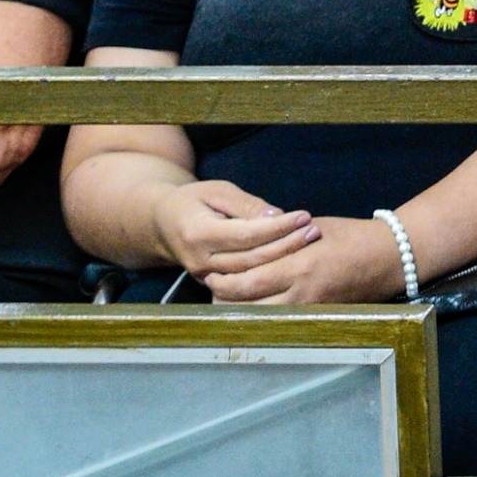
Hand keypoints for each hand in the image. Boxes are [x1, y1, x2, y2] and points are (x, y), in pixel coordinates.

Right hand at [153, 174, 315, 278]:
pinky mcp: (213, 285)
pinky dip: (270, 271)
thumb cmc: (194, 201)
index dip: (278, 228)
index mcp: (199, 233)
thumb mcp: (218, 191)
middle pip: (252, 259)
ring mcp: (205, 277)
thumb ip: (247, 206)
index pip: (247, 235)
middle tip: (313, 230)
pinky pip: (246, 282)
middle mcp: (200, 260)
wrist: (163, 224)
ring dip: (282, 259)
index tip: (303, 216)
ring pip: (252, 274)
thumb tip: (277, 217)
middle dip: (287, 245)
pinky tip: (291, 259)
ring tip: (309, 242)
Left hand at [209, 213, 408, 308]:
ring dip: (242, 312)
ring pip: (262, 321)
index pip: (247, 283)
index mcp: (299, 268)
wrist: (391, 258)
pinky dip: (264, 316)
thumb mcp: (313, 229)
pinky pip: (283, 322)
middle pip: (248, 308)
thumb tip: (247, 246)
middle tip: (213, 291)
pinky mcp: (319, 317)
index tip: (210, 275)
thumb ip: (280, 240)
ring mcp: (311, 310)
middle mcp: (302, 294)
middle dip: (225, 301)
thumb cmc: (352, 236)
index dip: (223, 282)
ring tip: (229, 302)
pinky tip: (256, 308)